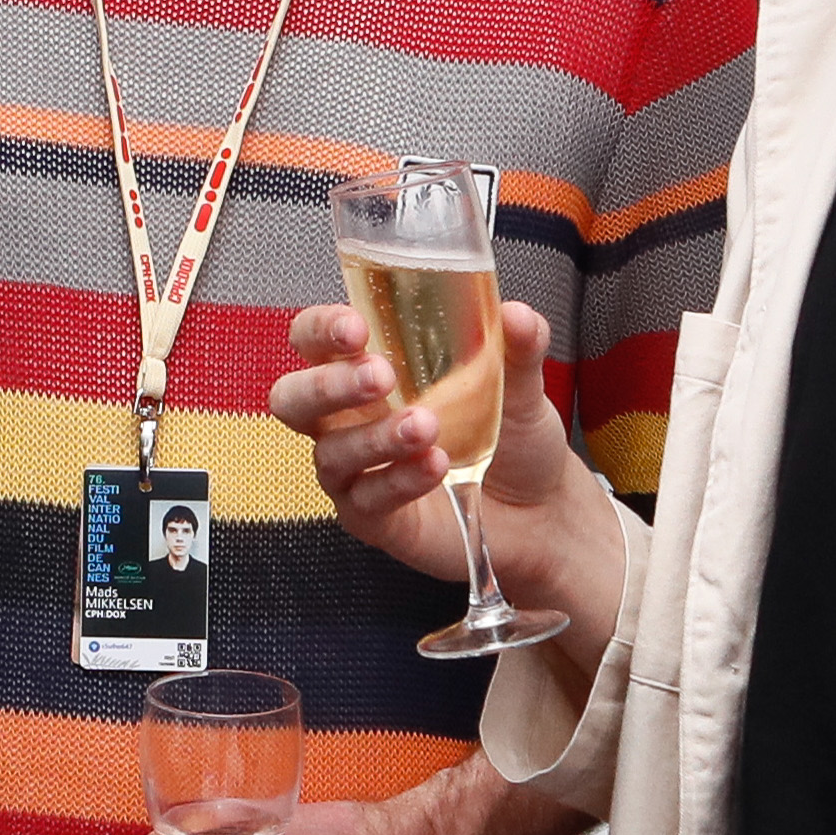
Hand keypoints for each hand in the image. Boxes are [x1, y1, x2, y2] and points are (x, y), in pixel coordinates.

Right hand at [271, 296, 622, 640]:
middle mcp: (349, 420)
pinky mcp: (373, 519)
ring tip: (425, 426)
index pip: (313, 341)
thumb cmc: (512, 437)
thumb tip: (518, 315)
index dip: (320, 330)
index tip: (355, 327)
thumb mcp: (520, 384)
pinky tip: (436, 464)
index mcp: (366, 370)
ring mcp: (356, 472)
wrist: (542, 508)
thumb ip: (519, 345)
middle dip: (327, 385)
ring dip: (375, 436)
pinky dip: (399, 479)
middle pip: (293, 399)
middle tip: (379, 376)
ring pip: (331, 453)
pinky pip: (367, 499)